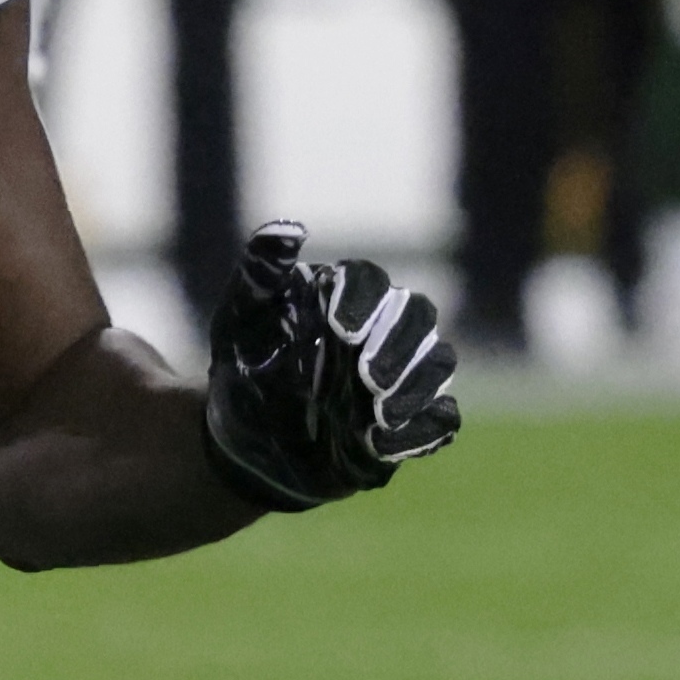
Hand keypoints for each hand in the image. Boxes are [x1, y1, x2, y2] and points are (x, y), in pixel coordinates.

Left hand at [202, 223, 460, 508]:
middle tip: (368, 378)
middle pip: (418, 315)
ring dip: (415, 386)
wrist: (250, 449)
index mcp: (341, 300)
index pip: (371, 281)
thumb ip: (260, 278)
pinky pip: (442, 419)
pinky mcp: (412, 422)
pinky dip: (422, 430)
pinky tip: (381, 444)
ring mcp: (401, 377)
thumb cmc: (245, 378)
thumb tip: (288, 230)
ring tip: (376, 414)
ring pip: (438, 363)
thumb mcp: (238, 326)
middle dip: (399, 345)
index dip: (365, 300)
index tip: (340, 329)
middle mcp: (379, 332)